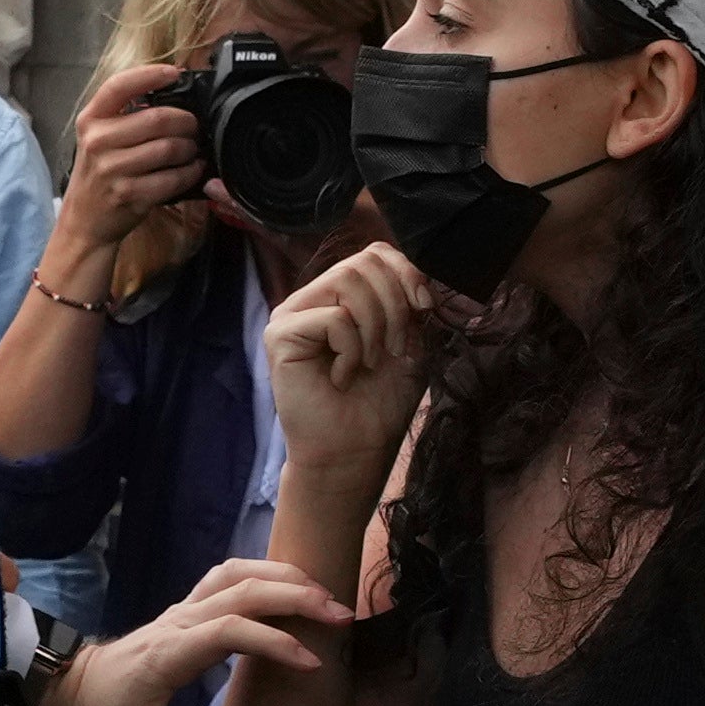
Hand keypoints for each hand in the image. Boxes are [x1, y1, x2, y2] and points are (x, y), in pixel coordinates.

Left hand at [46, 569, 342, 705]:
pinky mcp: (184, 611)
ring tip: (325, 596)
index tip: (311, 663)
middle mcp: (177, 622)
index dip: (274, 641)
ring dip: (283, 577)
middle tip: (342, 617)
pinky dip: (264, 575)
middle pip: (242, 590)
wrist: (62, 693)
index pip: (229, 630)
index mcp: (168, 653)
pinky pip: (227, 578)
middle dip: (295, 597)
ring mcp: (180, 611)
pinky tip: (290, 589)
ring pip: (236, 573)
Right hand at [51, 57, 216, 299]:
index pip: (119, 86)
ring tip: (193, 149)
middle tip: (194, 125)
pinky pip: (172, 178)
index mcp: (90, 120)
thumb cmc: (99, 174)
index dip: (150, 74)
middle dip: (186, 121)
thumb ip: (124, 115)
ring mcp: (112, 170)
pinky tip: (192, 170)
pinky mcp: (129, 194)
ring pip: (169, 148)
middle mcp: (97, 142)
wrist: (84, 220)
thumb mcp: (99, 138)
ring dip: (190, 148)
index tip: (174, 72)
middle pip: (157, 118)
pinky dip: (190, 173)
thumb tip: (170, 92)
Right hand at [259, 239, 431, 500]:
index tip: (424, 308)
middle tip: (394, 351)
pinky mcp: (280, 336)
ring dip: (376, 327)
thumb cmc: (378, 403)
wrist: (354, 451)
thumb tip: (418, 273)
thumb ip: (409, 304)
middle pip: (363, 263)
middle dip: (395, 306)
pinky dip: (351, 349)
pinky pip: (333, 317)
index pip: (374, 254)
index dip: (405, 272)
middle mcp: (313, 299)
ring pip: (349, 281)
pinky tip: (341, 377)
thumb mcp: (408, 343)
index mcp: (341, 297)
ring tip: (370, 364)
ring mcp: (292, 315)